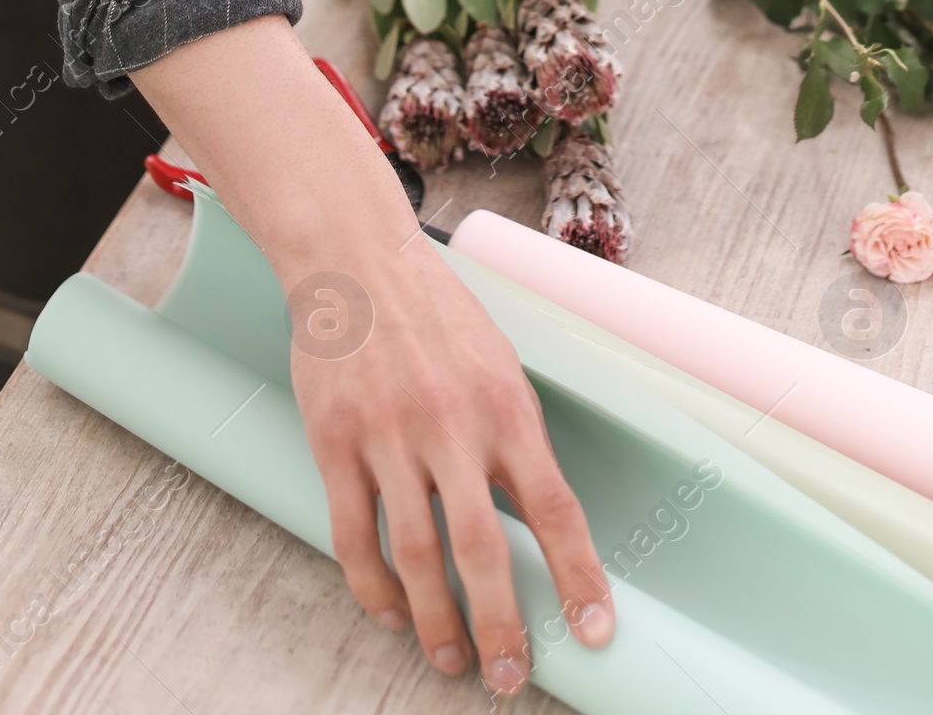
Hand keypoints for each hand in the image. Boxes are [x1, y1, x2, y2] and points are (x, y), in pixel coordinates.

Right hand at [134, 20, 612, 691]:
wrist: (358, 259)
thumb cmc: (438, 315)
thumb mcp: (498, 365)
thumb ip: (516, 441)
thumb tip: (541, 525)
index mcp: (506, 405)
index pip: (555, 507)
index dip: (579, 577)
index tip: (596, 633)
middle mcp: (453, 424)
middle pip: (484, 547)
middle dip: (502, 624)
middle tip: (509, 676)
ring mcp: (390, 434)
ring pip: (416, 554)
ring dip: (436, 620)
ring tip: (451, 659)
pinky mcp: (336, 441)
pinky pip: (354, 535)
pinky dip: (373, 588)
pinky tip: (391, 614)